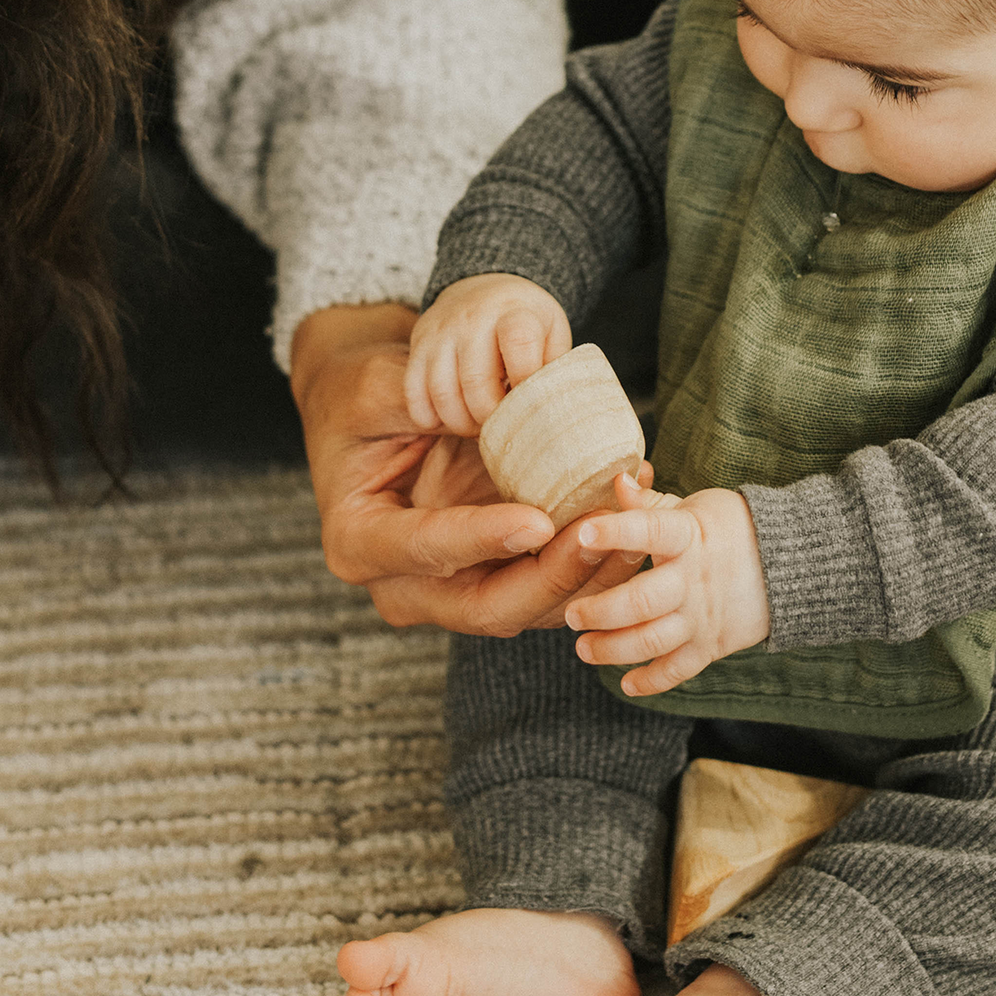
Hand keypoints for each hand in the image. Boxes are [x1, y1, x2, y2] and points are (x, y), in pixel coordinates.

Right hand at [291, 302, 645, 635]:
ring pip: (530, 606)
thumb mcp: (374, 388)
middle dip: (555, 574)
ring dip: (590, 572)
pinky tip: (631, 512)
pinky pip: (550, 585)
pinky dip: (593, 558)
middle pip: (487, 605)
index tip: (539, 521)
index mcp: (359, 541)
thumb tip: (481, 421)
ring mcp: (452, 591)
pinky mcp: (494, 578)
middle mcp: (404, 585)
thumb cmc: (364, 396)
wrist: (374, 412)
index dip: (483, 540)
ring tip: (636, 516)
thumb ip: (416, 404)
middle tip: (606, 530)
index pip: (425, 550)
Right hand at [405, 273, 572, 435]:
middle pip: (476, 382)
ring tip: (478, 424)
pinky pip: (413, 394)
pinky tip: (450, 417)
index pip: (518, 343)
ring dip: (461, 423)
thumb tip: (550, 412)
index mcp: (514, 311)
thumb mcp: (552, 332)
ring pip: (442, 393)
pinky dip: (429, 418)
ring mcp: (441, 332)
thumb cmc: (525, 321)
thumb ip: (554, 369)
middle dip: (490, 417)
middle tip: (501, 423)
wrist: (484, 289)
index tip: (529, 398)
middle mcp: (473, 317)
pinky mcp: (418, 346)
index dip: (525, 382)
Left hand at [567, 475, 771, 695]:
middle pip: (642, 601)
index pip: (649, 531)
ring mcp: (702, 616)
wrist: (791, 563)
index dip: (616, 531)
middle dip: (601, 611)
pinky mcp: (712, 645)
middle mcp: (693, 579)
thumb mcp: (692, 507)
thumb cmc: (730, 527)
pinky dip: (652, 681)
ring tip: (583, 649)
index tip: (583, 532)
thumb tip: (616, 480)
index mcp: (688, 535)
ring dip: (613, 650)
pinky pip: (678, 670)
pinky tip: (626, 683)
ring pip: (653, 640)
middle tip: (570, 615)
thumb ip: (650, 503)